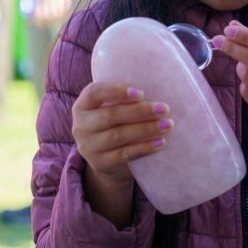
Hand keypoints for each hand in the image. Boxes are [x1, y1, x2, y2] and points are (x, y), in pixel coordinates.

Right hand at [72, 82, 172, 225]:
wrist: (106, 160)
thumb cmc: (115, 125)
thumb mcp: (111, 108)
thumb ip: (124, 99)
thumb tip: (159, 84)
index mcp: (82, 105)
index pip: (94, 93)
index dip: (116, 91)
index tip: (141, 93)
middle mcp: (80, 126)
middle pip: (110, 115)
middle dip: (140, 112)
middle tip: (164, 109)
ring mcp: (88, 147)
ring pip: (119, 135)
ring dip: (146, 129)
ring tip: (168, 125)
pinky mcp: (100, 163)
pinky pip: (124, 154)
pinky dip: (144, 148)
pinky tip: (160, 143)